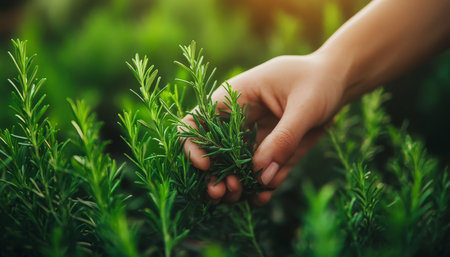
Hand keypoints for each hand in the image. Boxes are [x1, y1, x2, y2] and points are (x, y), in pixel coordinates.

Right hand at [182, 53, 347, 204]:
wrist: (338, 83)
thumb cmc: (318, 81)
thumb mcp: (305, 105)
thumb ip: (284, 138)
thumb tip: (261, 173)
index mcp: (235, 98)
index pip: (197, 121)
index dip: (192, 144)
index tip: (206, 165)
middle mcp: (238, 121)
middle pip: (211, 152)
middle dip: (212, 176)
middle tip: (223, 192)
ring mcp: (253, 138)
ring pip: (232, 168)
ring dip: (232, 187)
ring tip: (242, 196)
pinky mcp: (270, 152)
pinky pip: (258, 175)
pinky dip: (258, 189)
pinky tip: (263, 196)